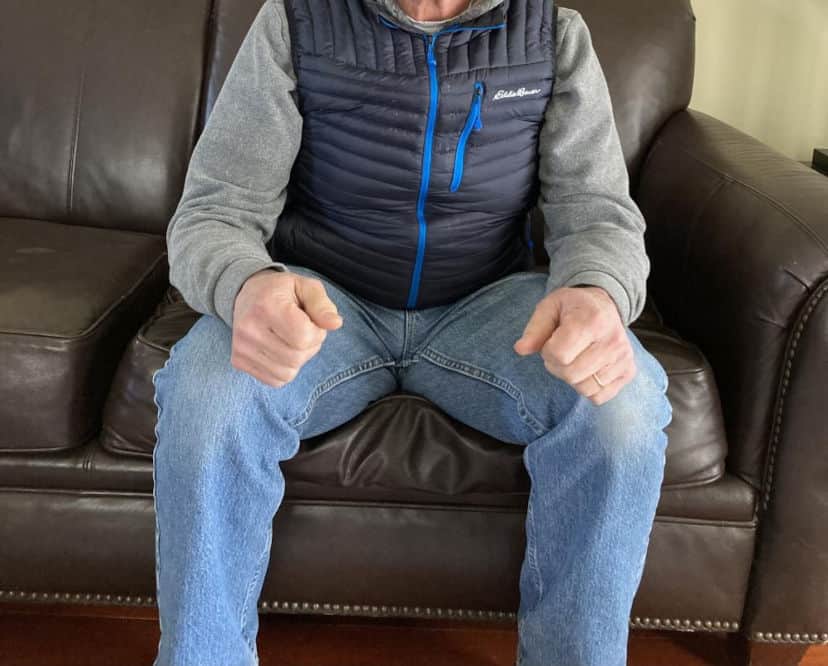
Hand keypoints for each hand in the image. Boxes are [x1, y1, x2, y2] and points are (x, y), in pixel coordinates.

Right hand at [231, 269, 341, 387]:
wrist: (248, 294)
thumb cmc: (283, 292)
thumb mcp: (307, 288)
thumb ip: (322, 305)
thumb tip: (335, 324)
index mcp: (266, 306)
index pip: (304, 338)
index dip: (316, 333)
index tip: (311, 322)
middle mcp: (249, 328)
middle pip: (296, 357)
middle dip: (309, 347)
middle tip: (302, 330)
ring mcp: (241, 347)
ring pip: (287, 373)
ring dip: (298, 359)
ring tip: (291, 339)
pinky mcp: (238, 361)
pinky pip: (275, 380)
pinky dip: (285, 369)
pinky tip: (280, 350)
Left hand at [514, 286, 635, 404]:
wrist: (604, 305)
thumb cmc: (572, 307)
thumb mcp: (549, 307)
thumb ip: (535, 329)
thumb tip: (520, 349)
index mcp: (593, 320)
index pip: (559, 355)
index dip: (547, 352)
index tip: (551, 341)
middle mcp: (613, 340)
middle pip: (571, 374)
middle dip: (557, 366)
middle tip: (561, 352)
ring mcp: (623, 358)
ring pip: (585, 388)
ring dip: (571, 378)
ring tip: (574, 358)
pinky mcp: (629, 371)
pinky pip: (599, 397)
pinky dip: (587, 388)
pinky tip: (587, 369)